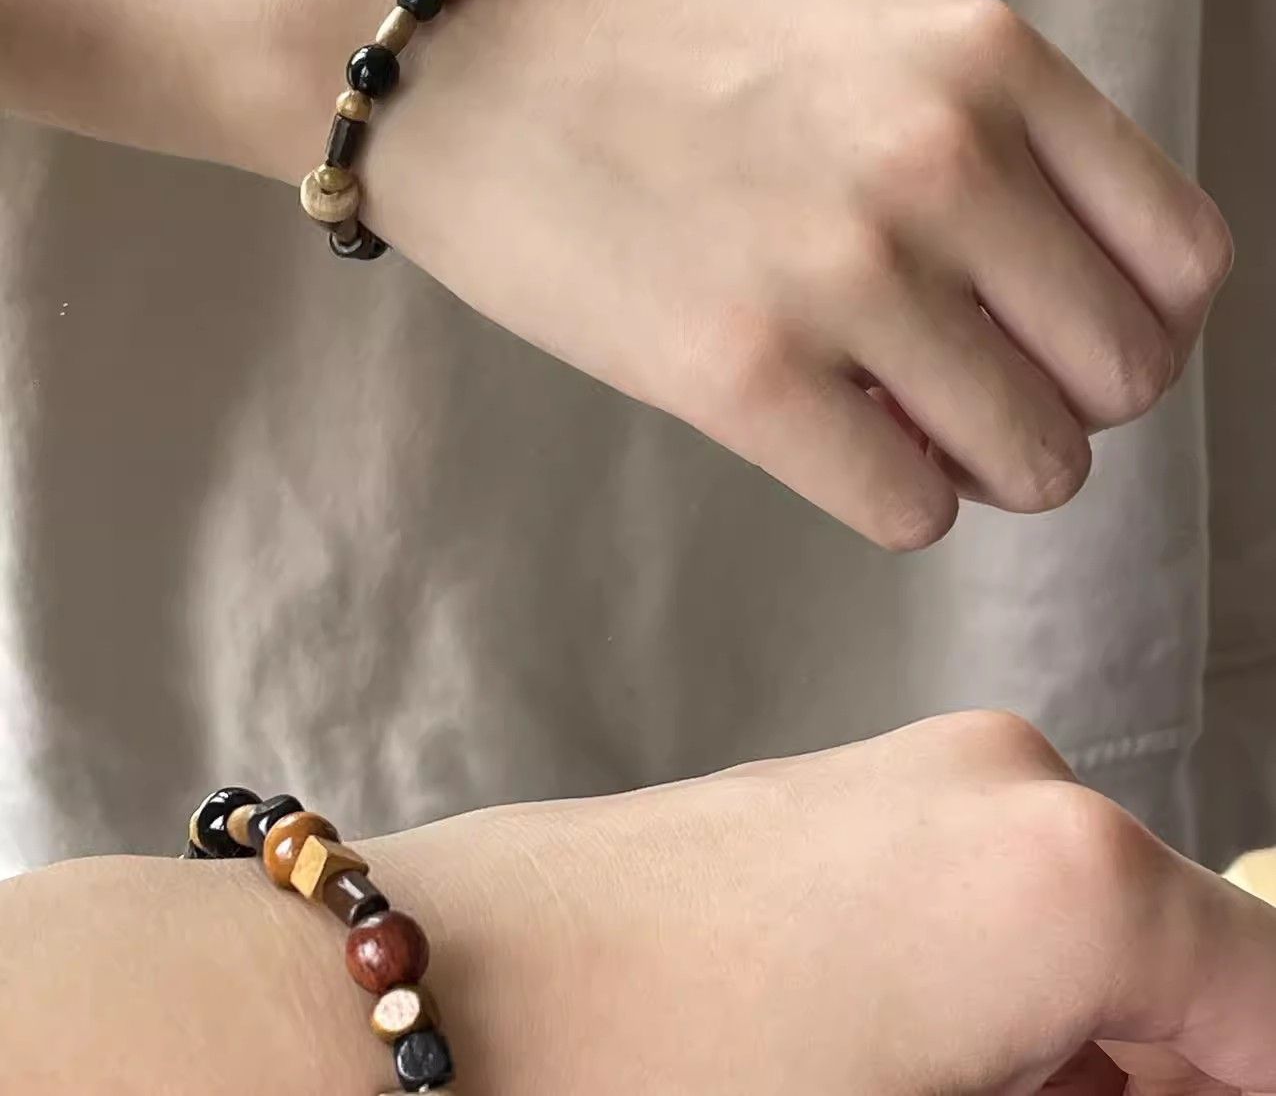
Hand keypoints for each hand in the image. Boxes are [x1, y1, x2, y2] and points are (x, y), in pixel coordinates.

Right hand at [361, 0, 1231, 548]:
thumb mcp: (882, 60)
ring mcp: (843, 268)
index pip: (1187, 264)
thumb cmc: (681, 83)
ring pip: (1034, 466)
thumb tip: (1078, 337)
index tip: (1058, 352)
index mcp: (992, 64)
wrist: (486, 79)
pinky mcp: (744, 374)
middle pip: (1125, 380)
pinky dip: (891, 501)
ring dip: (978, 469)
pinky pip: (912, 511)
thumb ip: (1009, 167)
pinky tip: (828, 443)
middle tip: (962, 396)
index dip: (1140, 335)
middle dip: (1055, 414)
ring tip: (893, 422)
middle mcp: (940, 157)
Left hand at [414, 710, 1275, 1094]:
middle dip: (1162, 1075)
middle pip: (1182, 972)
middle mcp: (1013, 783)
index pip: (1275, 1006)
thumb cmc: (677, 1084)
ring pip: (1089, 938)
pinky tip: (925, 1062)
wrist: (463, 990)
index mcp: (1068, 873)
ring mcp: (927, 769)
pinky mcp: (860, 785)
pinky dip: (1006, 996)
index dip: (1254, 1091)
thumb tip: (1146, 1084)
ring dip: (1080, 1048)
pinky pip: (996, 900)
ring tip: (962, 1091)